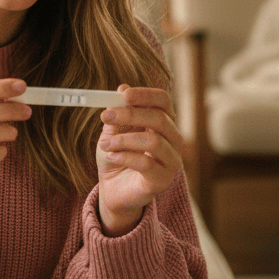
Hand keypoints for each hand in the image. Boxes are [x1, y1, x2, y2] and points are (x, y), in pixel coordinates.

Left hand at [96, 85, 182, 236]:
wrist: (113, 190)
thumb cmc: (117, 156)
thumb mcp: (112, 132)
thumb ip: (118, 113)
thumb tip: (122, 88)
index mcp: (163, 122)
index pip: (163, 101)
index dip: (145, 95)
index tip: (123, 94)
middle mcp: (173, 139)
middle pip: (159, 119)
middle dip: (130, 115)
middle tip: (105, 115)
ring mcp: (172, 161)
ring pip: (153, 141)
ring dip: (124, 140)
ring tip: (105, 144)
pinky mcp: (163, 180)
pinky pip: (146, 164)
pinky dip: (124, 157)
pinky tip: (111, 157)